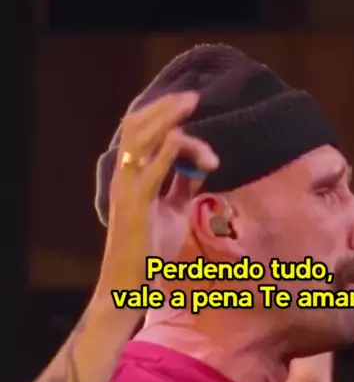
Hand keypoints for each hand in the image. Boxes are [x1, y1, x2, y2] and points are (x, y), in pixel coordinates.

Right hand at [94, 92, 218, 312]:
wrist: (131, 284)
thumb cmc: (151, 251)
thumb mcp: (174, 211)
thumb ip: (183, 186)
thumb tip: (200, 165)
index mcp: (133, 177)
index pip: (145, 134)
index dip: (170, 122)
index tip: (198, 124)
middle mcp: (125, 177)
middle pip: (138, 126)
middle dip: (166, 107)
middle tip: (193, 97)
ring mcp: (128, 189)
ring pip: (142, 139)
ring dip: (168, 118)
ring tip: (192, 105)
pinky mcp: (136, 205)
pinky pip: (151, 169)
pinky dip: (168, 150)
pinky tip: (183, 139)